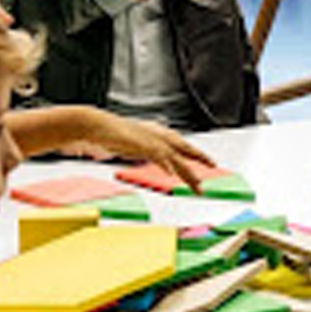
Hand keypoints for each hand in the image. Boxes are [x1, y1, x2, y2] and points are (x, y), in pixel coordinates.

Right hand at [83, 114, 216, 189]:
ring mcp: (151, 139)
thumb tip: (155, 159)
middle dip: (201, 158)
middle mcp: (158, 135)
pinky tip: (172, 173)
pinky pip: (158, 156)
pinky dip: (166, 165)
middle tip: (213, 166)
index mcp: (158, 133)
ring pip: (176, 158)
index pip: (182, 144)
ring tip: (197, 186)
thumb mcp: (135, 143)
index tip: (208, 161)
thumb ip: (147, 150)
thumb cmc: (112, 134)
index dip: (196, 153)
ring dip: (188, 173)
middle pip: (185, 149)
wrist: (96, 125)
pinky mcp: (141, 144)